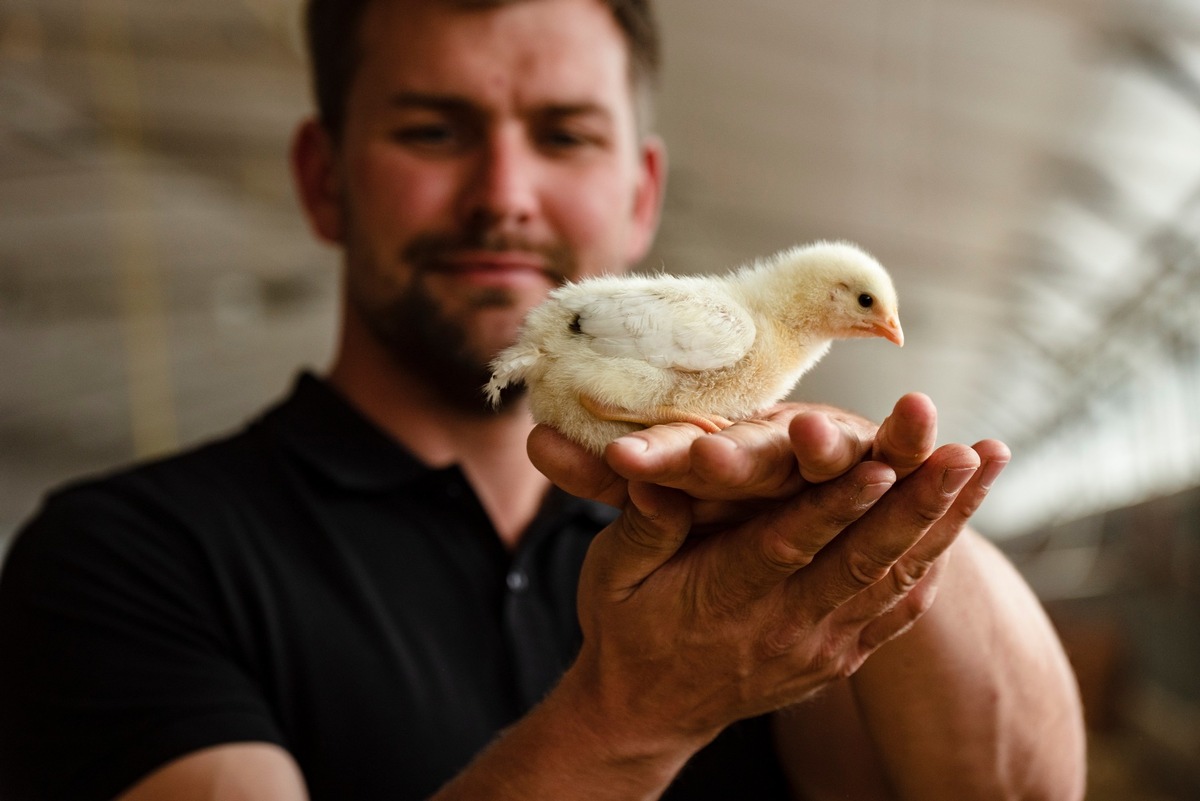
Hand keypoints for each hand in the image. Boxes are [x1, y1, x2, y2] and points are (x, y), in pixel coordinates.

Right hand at [530, 394, 1008, 747]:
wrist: (646, 715)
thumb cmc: (626, 628)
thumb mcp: (612, 574)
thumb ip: (644, 525)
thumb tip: (653, 471)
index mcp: (724, 597)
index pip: (790, 546)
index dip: (837, 505)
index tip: (881, 463)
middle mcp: (783, 626)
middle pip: (861, 561)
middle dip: (917, 503)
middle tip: (961, 452)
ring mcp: (819, 647)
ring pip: (894, 580)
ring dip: (944, 522)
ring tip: (983, 465)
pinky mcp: (840, 658)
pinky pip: (897, 612)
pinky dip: (933, 564)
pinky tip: (962, 518)